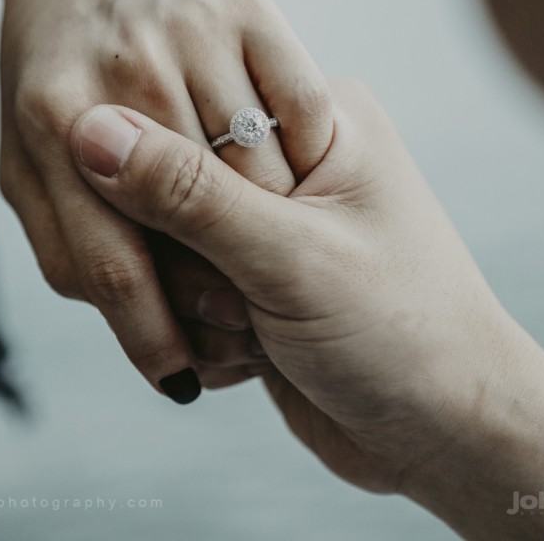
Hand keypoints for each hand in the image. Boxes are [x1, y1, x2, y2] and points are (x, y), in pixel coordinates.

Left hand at [0, 0, 332, 398]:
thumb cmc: (49, 67)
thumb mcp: (24, 163)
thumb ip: (65, 241)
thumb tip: (131, 316)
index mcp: (52, 119)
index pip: (114, 265)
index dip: (153, 337)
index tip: (184, 380)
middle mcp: (123, 68)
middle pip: (202, 223)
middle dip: (224, 288)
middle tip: (236, 311)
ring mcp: (191, 29)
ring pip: (260, 170)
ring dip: (276, 229)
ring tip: (271, 248)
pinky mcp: (249, 4)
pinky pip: (304, 106)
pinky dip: (309, 153)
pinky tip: (298, 173)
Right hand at [69, 78, 543, 540]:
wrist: (451, 434)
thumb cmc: (403, 333)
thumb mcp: (291, 257)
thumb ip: (188, 193)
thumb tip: (92, 130)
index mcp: (320, 115)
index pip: (195, 109)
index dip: (174, 185)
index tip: (202, 246)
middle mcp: (294, 157)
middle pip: (175, 180)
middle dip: (190, 260)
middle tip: (240, 303)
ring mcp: (273, 218)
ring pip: (172, 240)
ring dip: (195, 302)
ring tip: (253, 333)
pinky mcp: (256, 272)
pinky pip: (187, 285)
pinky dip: (203, 330)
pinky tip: (250, 355)